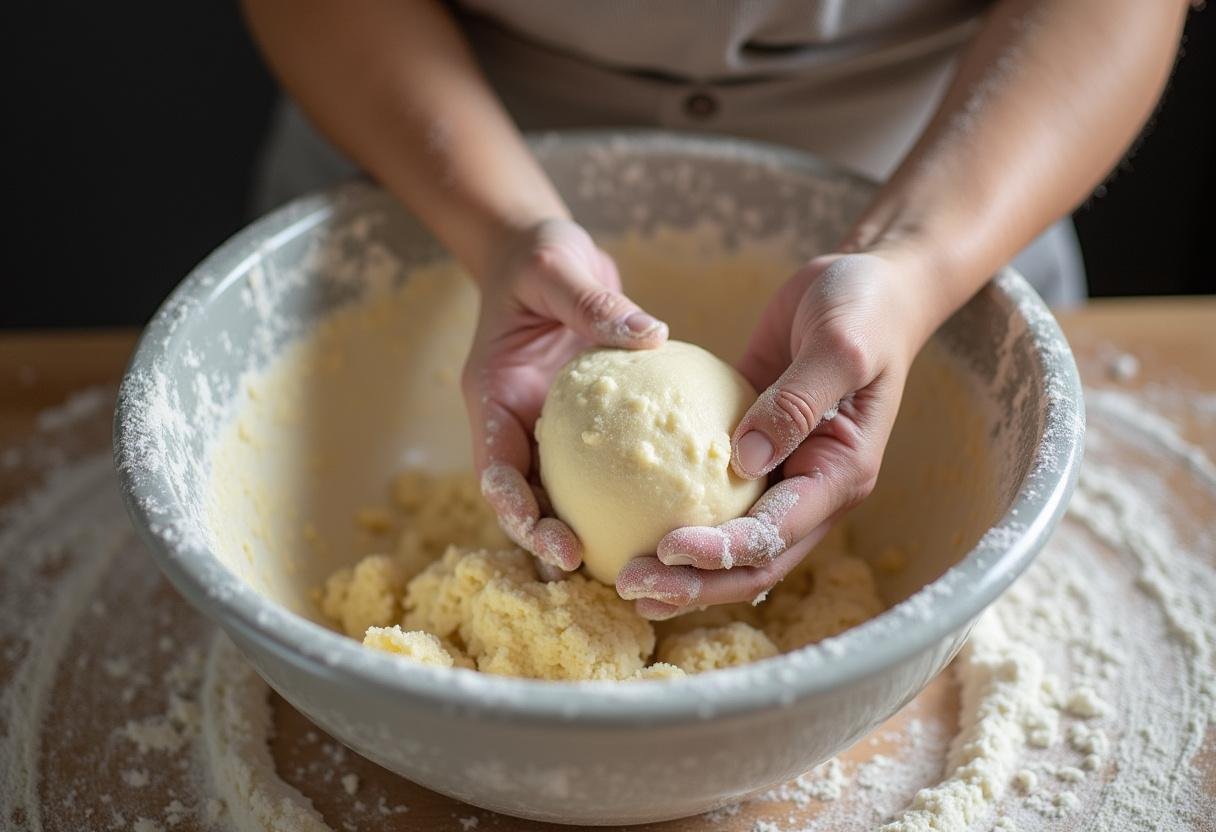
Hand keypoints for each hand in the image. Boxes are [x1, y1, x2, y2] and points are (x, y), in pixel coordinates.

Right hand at [465, 219, 667, 575]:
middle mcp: (515, 422)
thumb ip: (596, 303)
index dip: (518, 513)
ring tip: (627, 566)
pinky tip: (665, 514)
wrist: (545, 255)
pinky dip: (621, 492)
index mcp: (494, 396)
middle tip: (591, 571)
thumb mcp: (560, 269)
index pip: (495, 468)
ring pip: (558, 494)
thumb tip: (652, 334)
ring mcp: (546, 428)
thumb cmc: (541, 258)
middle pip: (523, 499)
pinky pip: (598, 466)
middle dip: (547, 542)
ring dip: (582, 531)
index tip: (554, 542)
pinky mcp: (580, 426)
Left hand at [616, 251, 930, 618]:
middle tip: (631, 586)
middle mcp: (809, 488)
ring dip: (680, 568)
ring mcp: (778, 472)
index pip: (776, 534)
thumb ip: (797, 402)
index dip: (723, 552)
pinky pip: (709, 491)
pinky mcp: (748, 448)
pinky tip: (621, 517)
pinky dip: (672, 511)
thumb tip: (744, 460)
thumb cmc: (863, 309)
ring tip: (623, 580)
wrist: (867, 281)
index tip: (667, 550)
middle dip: (694, 583)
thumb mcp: (840, 347)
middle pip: (750, 562)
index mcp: (839, 475)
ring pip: (728, 541)